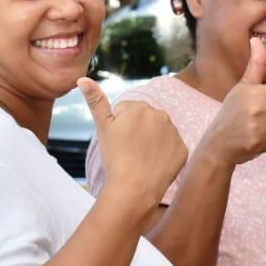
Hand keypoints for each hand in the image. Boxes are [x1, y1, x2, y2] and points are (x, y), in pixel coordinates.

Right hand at [80, 77, 185, 207]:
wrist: (135, 188)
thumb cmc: (115, 158)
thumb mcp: (102, 127)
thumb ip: (95, 101)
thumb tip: (82, 77)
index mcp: (139, 107)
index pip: (126, 111)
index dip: (119, 127)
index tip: (118, 142)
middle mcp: (160, 114)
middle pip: (144, 120)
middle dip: (137, 131)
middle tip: (129, 151)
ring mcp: (174, 132)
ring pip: (159, 133)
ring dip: (151, 141)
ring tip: (141, 158)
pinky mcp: (183, 149)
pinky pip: (171, 148)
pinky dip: (164, 155)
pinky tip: (154, 164)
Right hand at [201, 38, 265, 165]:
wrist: (216, 144)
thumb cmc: (231, 113)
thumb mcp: (242, 87)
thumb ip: (255, 65)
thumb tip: (257, 39)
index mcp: (256, 91)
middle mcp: (258, 107)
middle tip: (262, 117)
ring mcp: (258, 126)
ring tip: (260, 128)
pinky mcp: (258, 142)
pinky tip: (256, 138)